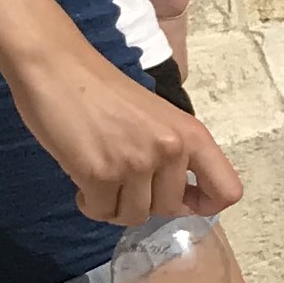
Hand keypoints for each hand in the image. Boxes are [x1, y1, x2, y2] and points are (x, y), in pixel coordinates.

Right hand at [14, 31, 241, 224]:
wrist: (56, 66)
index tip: (181, 200)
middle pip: (170, 210)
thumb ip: (176, 155)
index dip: (205, 205)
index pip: (227, 192)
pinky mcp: (99, 174)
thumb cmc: (105, 91)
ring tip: (102, 179)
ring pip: (134, 216)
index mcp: (192, 135)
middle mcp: (171, 150)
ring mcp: (136, 163)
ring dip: (115, 205)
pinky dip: (90, 204)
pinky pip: (101, 212)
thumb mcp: (159, 119)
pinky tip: (82, 181)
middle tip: (123, 180)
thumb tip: (184, 201)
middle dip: (144, 202)